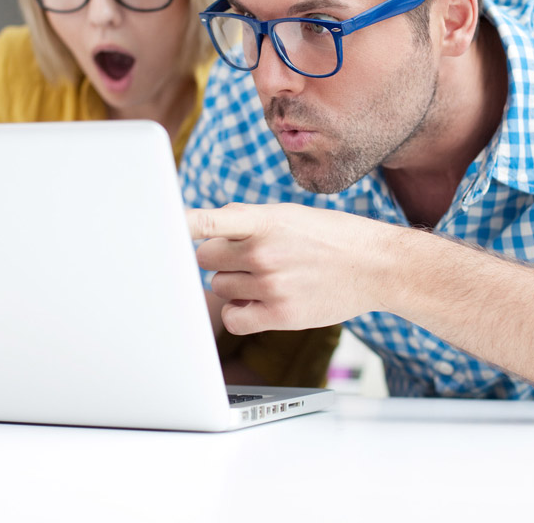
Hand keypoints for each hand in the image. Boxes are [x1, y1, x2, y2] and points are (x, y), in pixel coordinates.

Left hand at [187, 202, 396, 334]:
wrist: (376, 266)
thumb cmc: (330, 237)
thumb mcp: (289, 215)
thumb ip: (247, 221)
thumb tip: (206, 230)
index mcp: (265, 219)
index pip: (210, 220)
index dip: (180, 225)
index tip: (157, 226)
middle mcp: (264, 251)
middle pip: (204, 259)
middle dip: (218, 258)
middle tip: (246, 257)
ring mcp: (271, 284)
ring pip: (218, 287)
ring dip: (232, 284)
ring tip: (265, 277)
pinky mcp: (280, 314)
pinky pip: (233, 318)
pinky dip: (238, 312)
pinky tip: (256, 302)